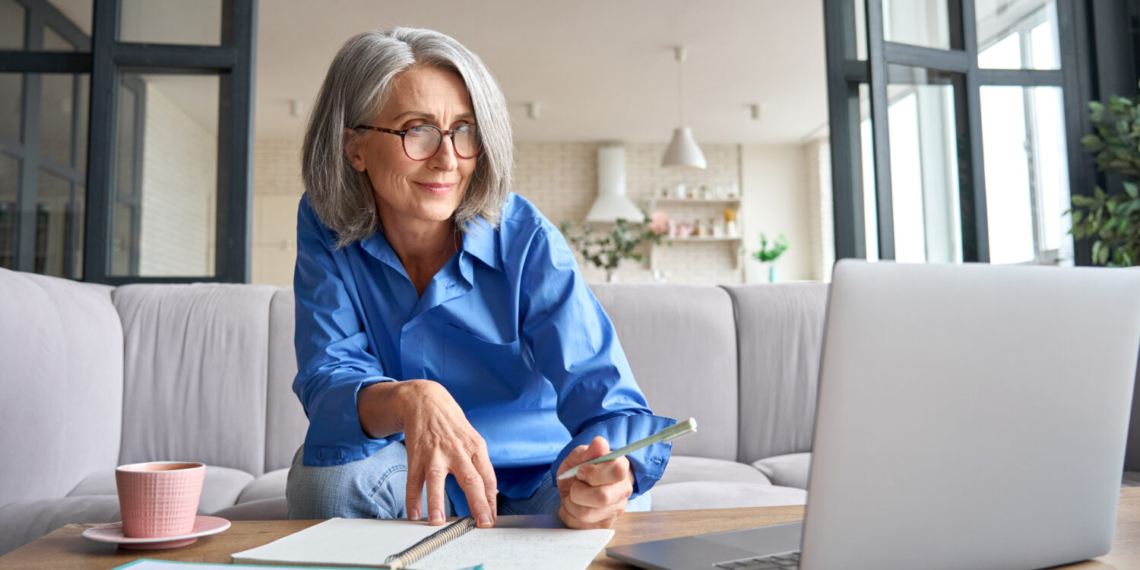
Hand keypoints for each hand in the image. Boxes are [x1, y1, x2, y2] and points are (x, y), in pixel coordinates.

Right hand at [397, 380, 497, 527]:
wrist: (426, 400)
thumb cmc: (452, 425)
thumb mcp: (472, 440)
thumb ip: (480, 465)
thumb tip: (492, 493)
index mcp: (475, 448)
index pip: (488, 478)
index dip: (491, 500)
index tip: (491, 520)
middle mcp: (457, 451)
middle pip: (471, 480)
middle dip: (478, 503)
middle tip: (482, 524)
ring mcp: (435, 453)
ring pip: (437, 479)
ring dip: (437, 502)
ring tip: (437, 521)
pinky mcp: (416, 454)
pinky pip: (414, 479)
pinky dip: (412, 498)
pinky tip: (413, 513)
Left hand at [556, 436, 635, 529]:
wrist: (575, 488)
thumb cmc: (579, 470)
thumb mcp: (578, 457)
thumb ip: (587, 452)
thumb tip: (600, 443)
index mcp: (621, 468)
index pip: (617, 470)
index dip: (593, 472)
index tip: (580, 472)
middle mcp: (623, 491)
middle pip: (602, 497)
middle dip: (578, 491)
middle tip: (574, 486)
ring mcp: (615, 511)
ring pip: (587, 513)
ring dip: (570, 504)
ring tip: (572, 497)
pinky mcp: (604, 526)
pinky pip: (580, 526)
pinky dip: (569, 515)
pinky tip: (573, 508)